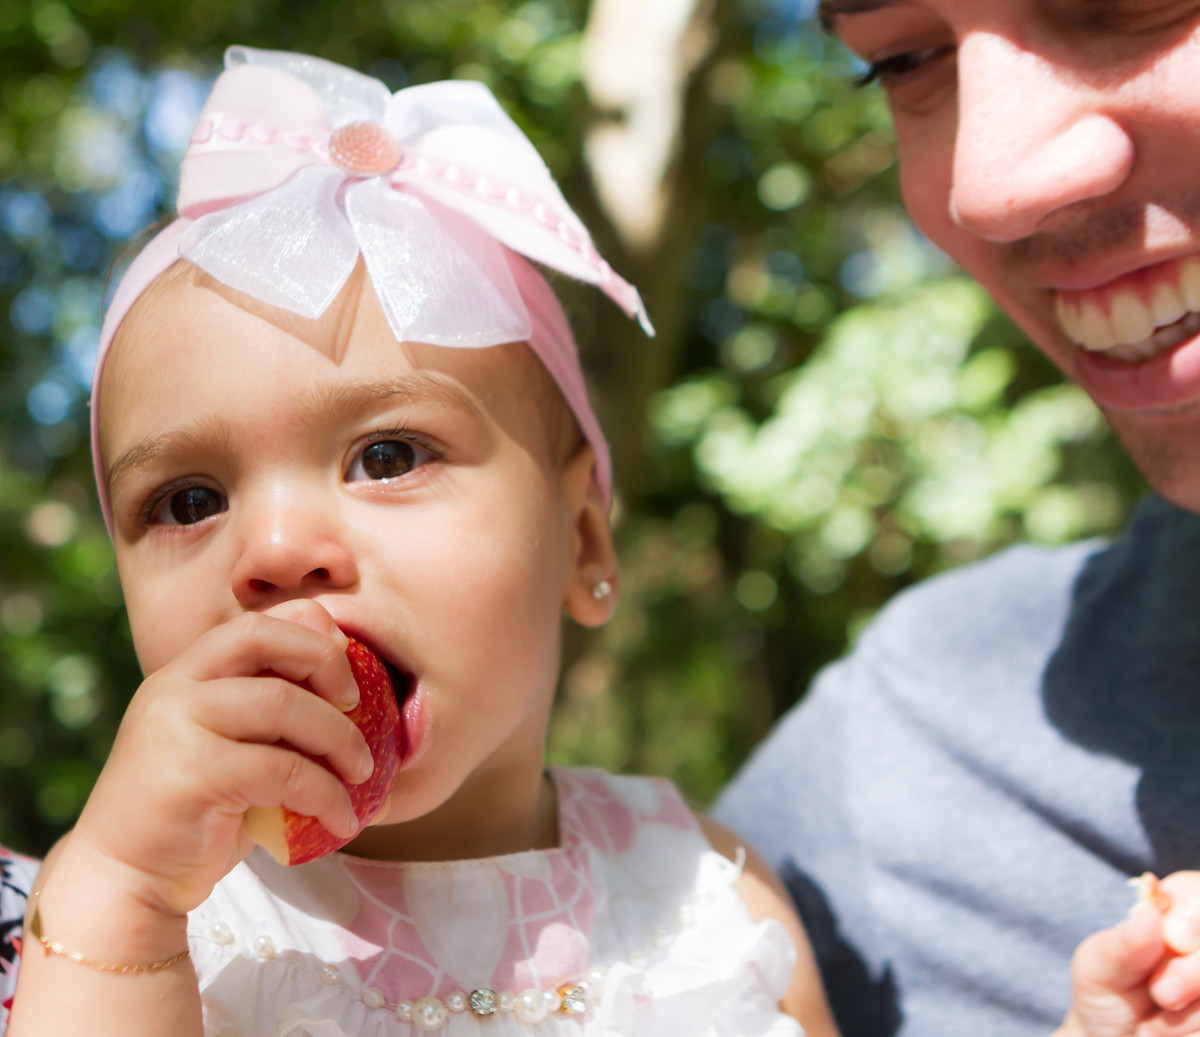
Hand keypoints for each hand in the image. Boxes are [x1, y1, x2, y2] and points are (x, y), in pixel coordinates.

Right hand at [61, 600, 372, 919]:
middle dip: (327, 663)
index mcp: (187, 673)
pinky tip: (341, 819)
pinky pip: (283, 770)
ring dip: (340, 738)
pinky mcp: (192, 775)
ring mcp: (177, 727)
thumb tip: (371, 712)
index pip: (257, 623)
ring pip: (283, 703)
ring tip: (362, 773)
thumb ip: (278, 722)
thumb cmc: (195, 815)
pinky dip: (327, 794)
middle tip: (359, 709)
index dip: (312, 636)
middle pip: (264, 638)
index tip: (348, 680)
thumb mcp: (236, 753)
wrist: (125, 878)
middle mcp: (176, 688)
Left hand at [1060, 872, 1199, 1036]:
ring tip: (1153, 1024)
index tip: (1176, 938)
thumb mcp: (1099, 966)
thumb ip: (1123, 945)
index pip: (1198, 892)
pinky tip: (1168, 1035)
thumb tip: (1149, 915)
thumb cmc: (1105, 992)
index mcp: (1176, 915)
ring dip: (1188, 1017)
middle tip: (1161, 994)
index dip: (1195, 913)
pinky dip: (1191, 1035)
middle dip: (1195, 973)